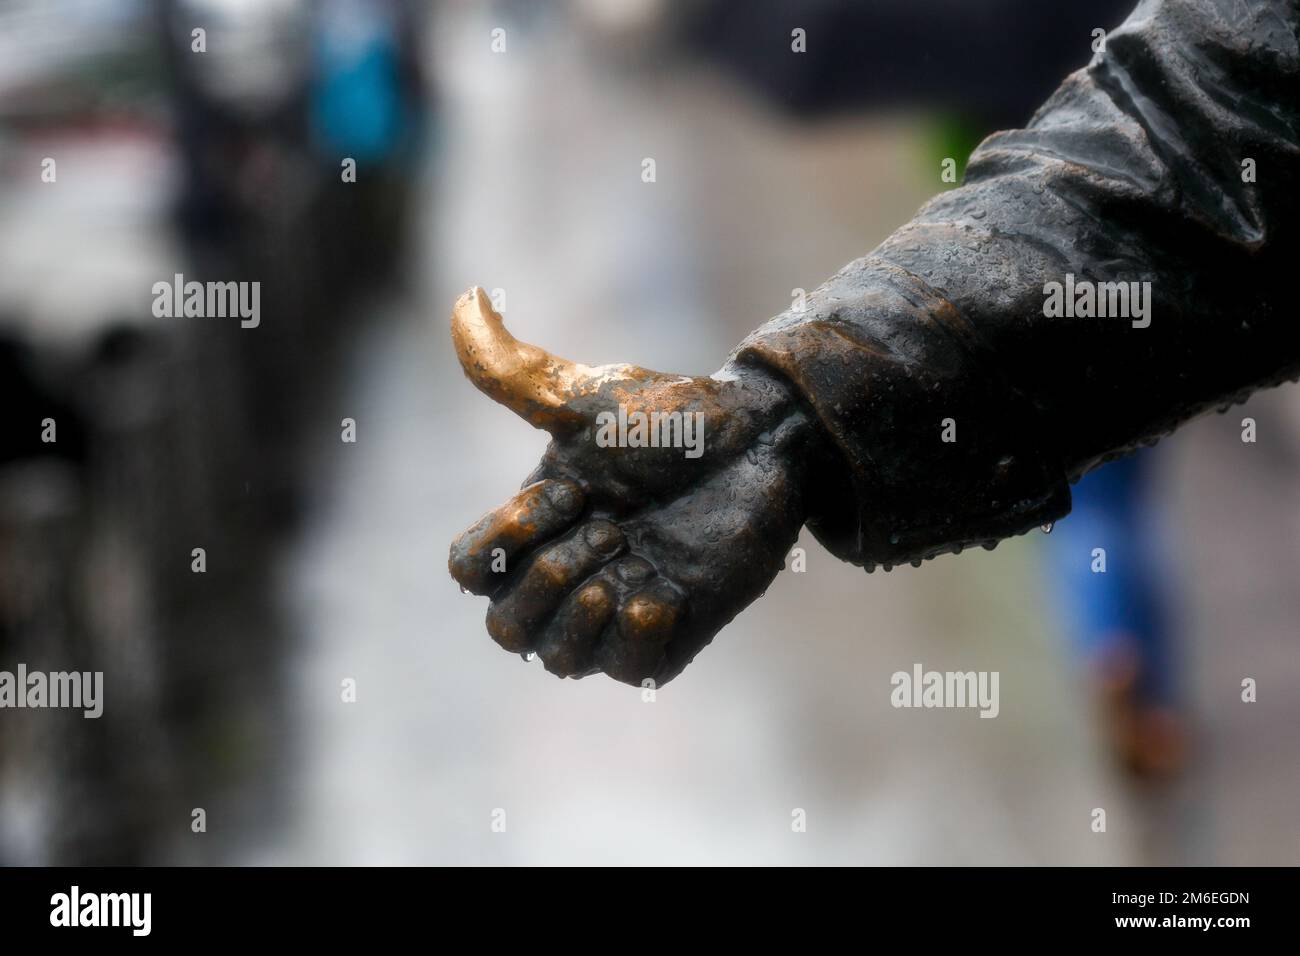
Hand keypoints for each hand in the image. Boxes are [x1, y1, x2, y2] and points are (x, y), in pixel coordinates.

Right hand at [447, 288, 815, 685]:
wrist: (761, 440)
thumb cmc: (672, 418)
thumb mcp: (585, 396)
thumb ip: (513, 368)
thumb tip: (464, 300)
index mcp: (537, 527)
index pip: (470, 571)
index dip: (503, 538)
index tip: (571, 492)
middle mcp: (570, 575)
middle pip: (506, 629)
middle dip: (548, 577)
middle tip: (610, 529)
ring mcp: (619, 611)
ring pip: (558, 660)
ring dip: (584, 607)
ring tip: (631, 558)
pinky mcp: (672, 636)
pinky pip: (627, 670)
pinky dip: (636, 632)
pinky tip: (663, 588)